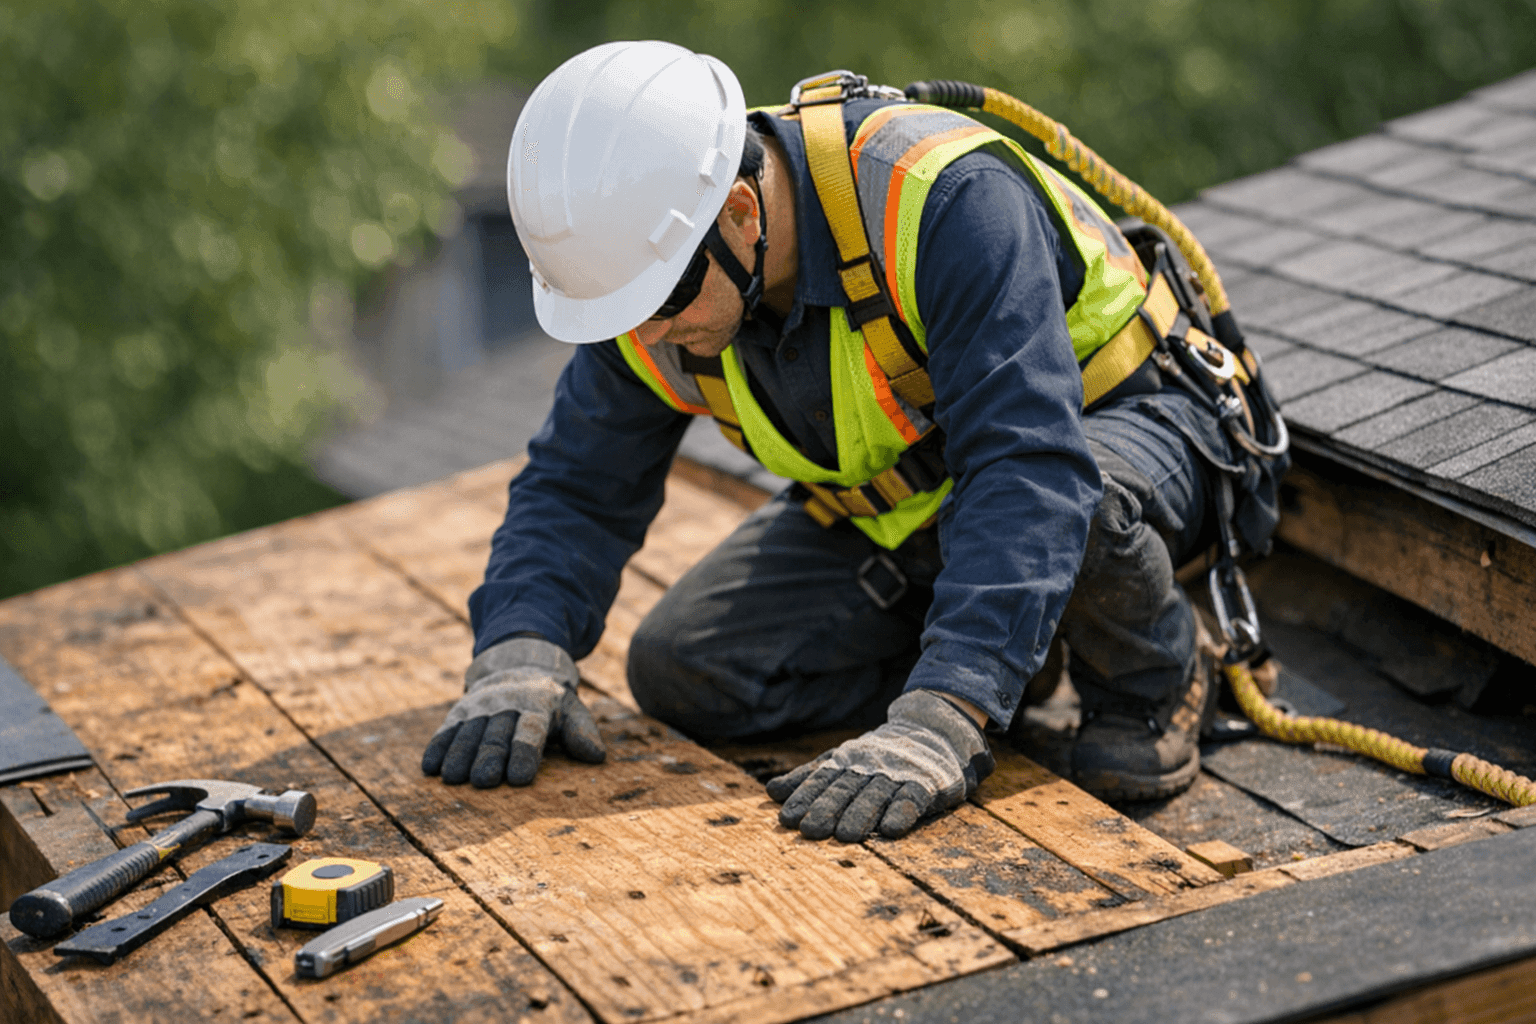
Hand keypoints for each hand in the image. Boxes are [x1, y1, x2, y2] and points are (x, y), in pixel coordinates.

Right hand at [421, 637, 604, 786]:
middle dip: (489, 757)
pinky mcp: (461, 710)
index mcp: (537, 706)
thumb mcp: (572, 709)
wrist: (518, 664)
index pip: (531, 731)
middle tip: (483, 781)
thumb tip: (596, 756)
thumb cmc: (550, 702)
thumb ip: (582, 732)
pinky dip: (438, 746)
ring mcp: (481, 706)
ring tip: (453, 779)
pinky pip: (448, 728)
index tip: (520, 778)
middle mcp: (506, 705)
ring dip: (459, 755)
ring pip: (469, 732)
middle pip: (496, 734)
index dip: (525, 753)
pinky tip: (430, 767)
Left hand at [766, 690, 993, 841]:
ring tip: (846, 836)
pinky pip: (913, 798)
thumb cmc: (878, 755)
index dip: (806, 798)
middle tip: (811, 831)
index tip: (788, 819)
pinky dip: (902, 812)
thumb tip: (772, 791)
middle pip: (846, 789)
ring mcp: (898, 774)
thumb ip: (809, 777)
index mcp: (847, 761)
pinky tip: (892, 829)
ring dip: (861, 815)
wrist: (932, 730)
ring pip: (876, 795)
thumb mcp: (842, 761)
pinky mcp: (926, 783)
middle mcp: (870, 766)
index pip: (823, 780)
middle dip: (828, 809)